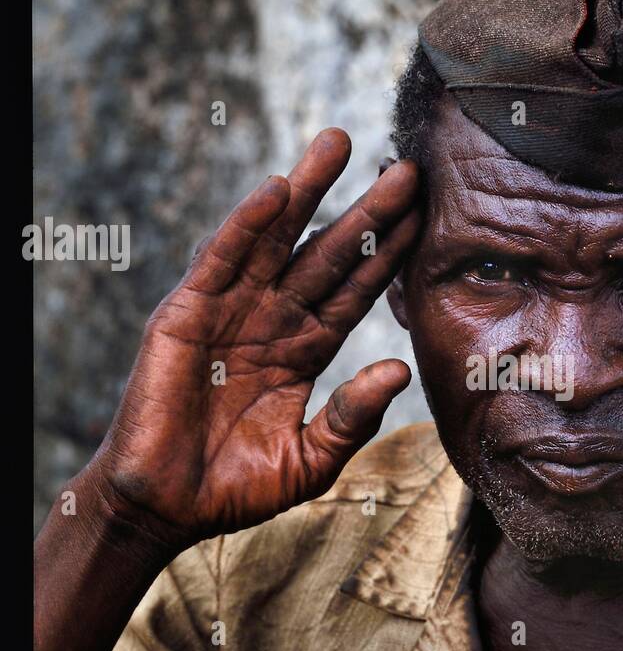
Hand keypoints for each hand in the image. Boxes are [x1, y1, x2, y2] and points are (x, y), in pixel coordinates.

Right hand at [88, 129, 420, 550]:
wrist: (166, 507)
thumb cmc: (236, 488)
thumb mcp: (311, 459)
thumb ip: (353, 416)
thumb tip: (399, 369)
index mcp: (304, 351)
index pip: (356, 292)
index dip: (390, 256)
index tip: (428, 218)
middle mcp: (272, 321)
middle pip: (328, 255)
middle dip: (366, 212)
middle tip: (406, 169)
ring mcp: (230, 311)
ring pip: (277, 240)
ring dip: (308, 190)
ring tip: (340, 143)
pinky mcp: (186, 312)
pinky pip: (222, 260)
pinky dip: (248, 223)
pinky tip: (279, 188)